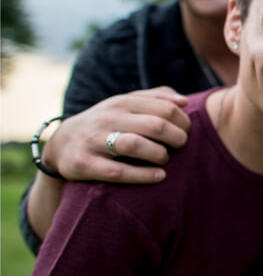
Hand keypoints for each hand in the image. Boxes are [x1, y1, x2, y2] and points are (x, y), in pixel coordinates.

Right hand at [44, 87, 190, 183]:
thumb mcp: (125, 105)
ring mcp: (94, 141)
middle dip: (176, 137)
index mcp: (122, 102)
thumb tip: (185, 100)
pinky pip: (118, 172)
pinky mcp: (85, 164)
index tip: (187, 131)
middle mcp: (108, 119)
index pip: (164, 108)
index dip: (183, 121)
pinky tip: (159, 176)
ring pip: (135, 145)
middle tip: (181, 146)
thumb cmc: (106, 123)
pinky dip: (143, 175)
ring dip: (159, 154)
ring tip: (166, 159)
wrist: (61, 143)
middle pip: (154, 126)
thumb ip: (156, 99)